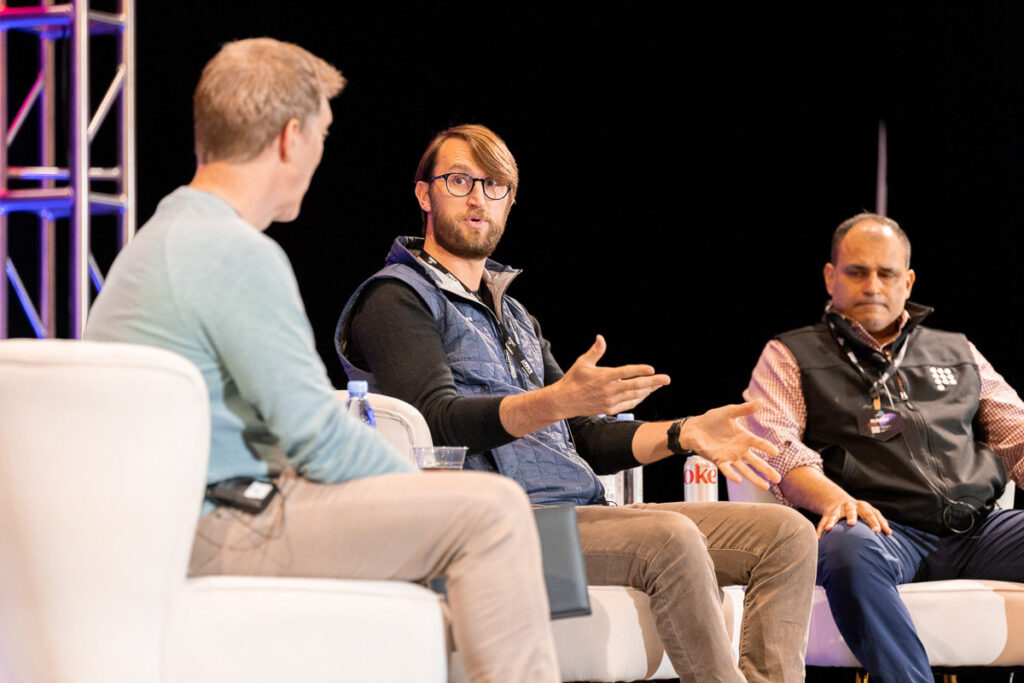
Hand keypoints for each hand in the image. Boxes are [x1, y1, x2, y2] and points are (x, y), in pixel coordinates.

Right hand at [550, 335, 669, 418]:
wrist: (564, 401)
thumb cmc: (574, 379)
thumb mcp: (583, 363)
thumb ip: (595, 351)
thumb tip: (601, 337)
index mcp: (603, 376)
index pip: (626, 372)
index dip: (640, 370)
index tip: (652, 369)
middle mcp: (608, 390)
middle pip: (635, 386)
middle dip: (653, 382)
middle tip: (667, 379)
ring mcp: (610, 401)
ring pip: (634, 396)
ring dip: (648, 390)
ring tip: (659, 385)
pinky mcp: (609, 409)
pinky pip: (629, 404)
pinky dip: (639, 399)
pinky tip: (645, 393)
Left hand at [681, 401, 780, 489]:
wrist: (694, 428)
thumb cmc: (712, 420)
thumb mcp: (728, 412)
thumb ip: (744, 409)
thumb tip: (760, 402)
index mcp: (744, 437)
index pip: (759, 444)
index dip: (767, 448)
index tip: (776, 452)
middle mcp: (739, 449)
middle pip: (756, 461)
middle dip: (766, 470)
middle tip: (778, 479)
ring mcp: (729, 456)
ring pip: (745, 469)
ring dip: (754, 478)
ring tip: (765, 487)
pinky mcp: (718, 460)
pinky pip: (726, 469)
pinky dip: (732, 474)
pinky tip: (738, 480)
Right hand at [817, 498, 891, 538]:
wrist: (839, 501)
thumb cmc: (860, 511)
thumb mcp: (870, 513)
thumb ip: (880, 522)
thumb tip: (889, 533)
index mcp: (862, 506)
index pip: (870, 513)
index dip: (874, 522)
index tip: (877, 531)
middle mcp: (849, 506)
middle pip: (851, 510)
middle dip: (851, 516)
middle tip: (852, 524)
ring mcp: (837, 510)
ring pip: (834, 515)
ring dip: (831, 521)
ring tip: (830, 529)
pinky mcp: (827, 514)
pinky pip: (822, 522)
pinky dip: (820, 530)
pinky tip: (818, 538)